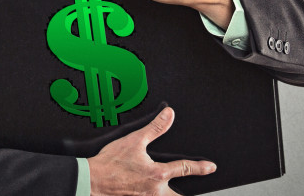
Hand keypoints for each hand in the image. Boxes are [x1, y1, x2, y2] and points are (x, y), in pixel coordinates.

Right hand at [88, 106, 215, 195]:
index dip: (201, 167)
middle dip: (188, 194)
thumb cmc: (110, 163)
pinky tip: (150, 193)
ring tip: (175, 193)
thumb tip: (169, 116)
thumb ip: (155, 128)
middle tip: (198, 191)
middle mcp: (155, 191)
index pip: (185, 169)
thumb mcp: (134, 140)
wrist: (92, 180)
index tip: (210, 167)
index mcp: (158, 174)